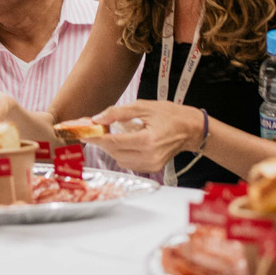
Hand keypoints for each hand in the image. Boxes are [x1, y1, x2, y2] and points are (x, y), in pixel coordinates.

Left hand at [84, 100, 202, 172]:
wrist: (191, 129)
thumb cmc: (170, 115)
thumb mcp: (143, 107)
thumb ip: (117, 113)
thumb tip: (97, 119)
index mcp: (147, 140)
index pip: (113, 142)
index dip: (96, 138)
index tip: (84, 134)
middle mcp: (149, 156)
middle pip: (114, 152)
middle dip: (103, 141)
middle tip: (97, 130)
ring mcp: (151, 164)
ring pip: (119, 160)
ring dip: (112, 148)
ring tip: (114, 135)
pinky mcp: (152, 168)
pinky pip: (128, 163)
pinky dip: (122, 153)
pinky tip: (126, 143)